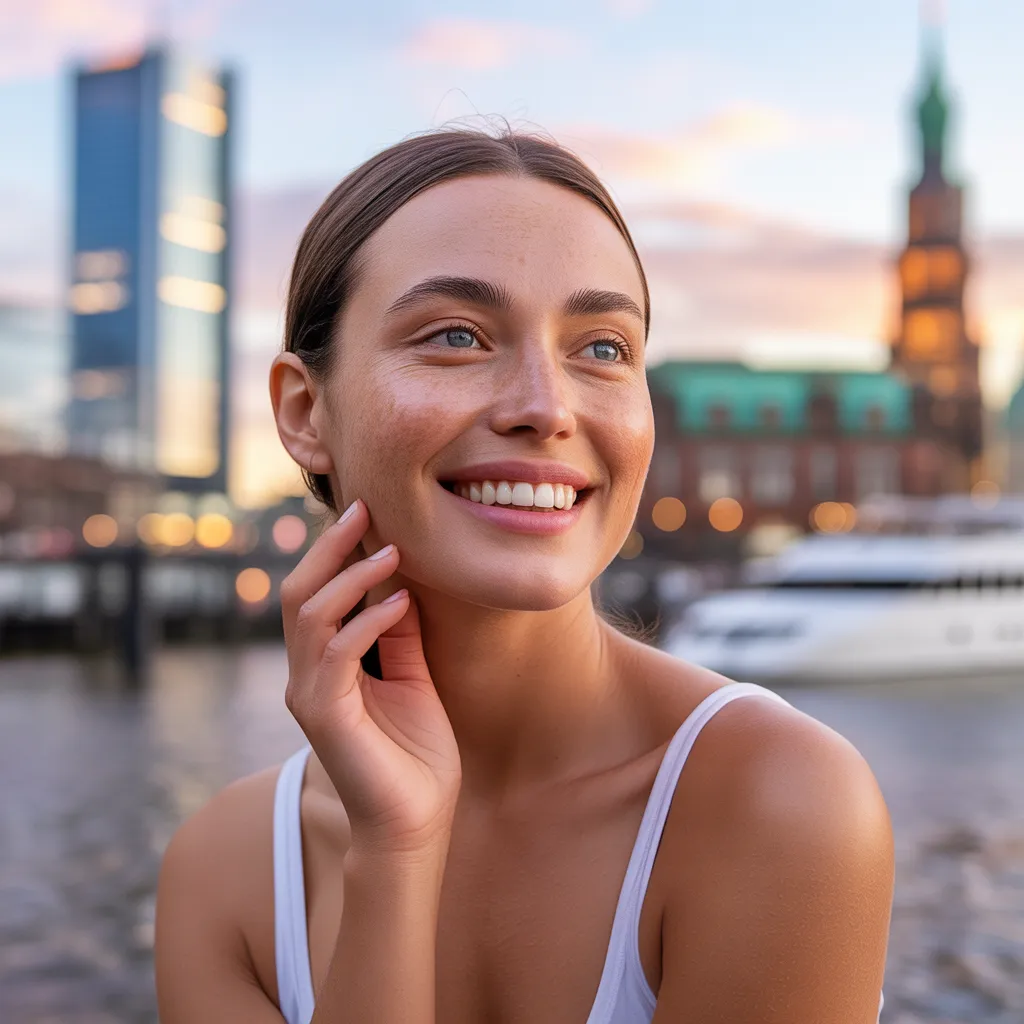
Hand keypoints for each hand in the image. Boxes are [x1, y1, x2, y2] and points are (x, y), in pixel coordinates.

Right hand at [280, 500, 461, 855]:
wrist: (413, 823)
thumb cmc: (415, 754)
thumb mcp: (412, 676)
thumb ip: (398, 632)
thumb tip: (402, 582)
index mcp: (324, 664)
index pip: (316, 593)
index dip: (335, 551)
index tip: (369, 512)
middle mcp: (306, 674)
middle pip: (299, 593)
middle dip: (329, 547)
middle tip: (365, 508)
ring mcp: (309, 693)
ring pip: (308, 615)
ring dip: (349, 576)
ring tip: (392, 551)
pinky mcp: (324, 714)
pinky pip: (337, 652)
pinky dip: (368, 620)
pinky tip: (400, 603)